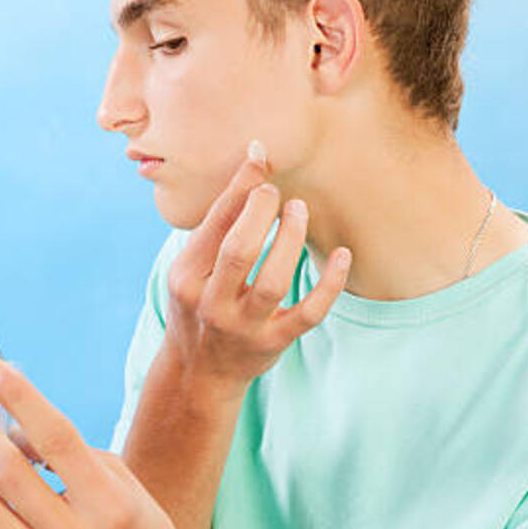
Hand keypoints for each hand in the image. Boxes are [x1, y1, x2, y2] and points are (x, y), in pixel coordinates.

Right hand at [162, 147, 351, 401]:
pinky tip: (342, 254)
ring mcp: (243, 327)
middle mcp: (211, 303)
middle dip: (261, 211)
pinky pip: (309, 313)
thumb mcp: (190, 269)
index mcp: (185, 277)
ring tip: (299, 209)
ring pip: (273, 281)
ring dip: (291, 239)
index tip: (259, 156)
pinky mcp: (273, 343)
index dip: (239, 187)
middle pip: (239, 251)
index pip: (214, 225)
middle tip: (276, 191)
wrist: (199, 372)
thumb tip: (253, 164)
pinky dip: (329, 283)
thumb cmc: (199, 303)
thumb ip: (217, 226)